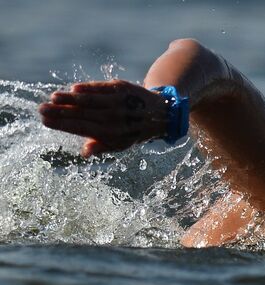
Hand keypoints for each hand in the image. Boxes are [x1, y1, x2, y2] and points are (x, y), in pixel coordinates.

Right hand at [39, 80, 168, 156]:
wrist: (159, 112)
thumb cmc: (133, 130)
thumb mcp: (121, 144)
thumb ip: (102, 146)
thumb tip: (84, 152)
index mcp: (113, 134)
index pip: (83, 128)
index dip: (63, 125)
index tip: (45, 121)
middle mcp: (116, 118)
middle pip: (84, 114)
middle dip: (61, 112)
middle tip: (41, 109)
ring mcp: (120, 102)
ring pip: (92, 100)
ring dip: (71, 98)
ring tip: (53, 98)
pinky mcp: (123, 88)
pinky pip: (103, 88)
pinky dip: (89, 88)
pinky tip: (74, 89)